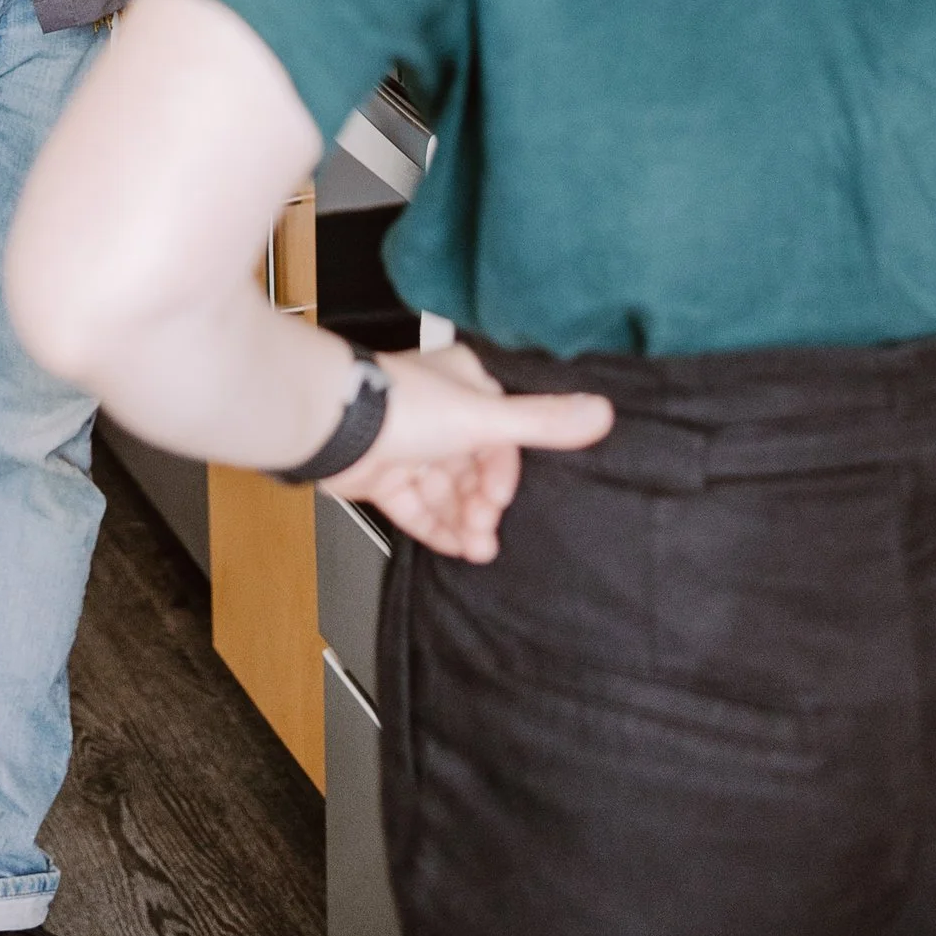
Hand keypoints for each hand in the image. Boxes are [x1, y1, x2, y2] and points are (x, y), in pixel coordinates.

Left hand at [325, 342, 613, 561]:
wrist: (332, 426)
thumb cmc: (405, 408)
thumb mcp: (485, 416)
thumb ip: (542, 421)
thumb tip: (603, 412)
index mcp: (463, 385)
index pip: (499, 434)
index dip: (503, 472)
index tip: (500, 498)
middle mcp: (435, 411)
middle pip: (473, 466)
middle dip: (483, 503)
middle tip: (487, 530)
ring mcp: (406, 444)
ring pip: (446, 489)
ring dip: (463, 521)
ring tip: (475, 549)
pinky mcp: (381, 473)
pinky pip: (416, 506)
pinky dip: (436, 527)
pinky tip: (454, 548)